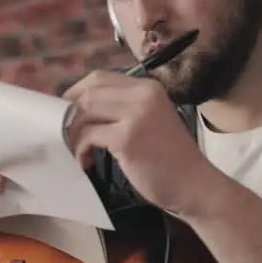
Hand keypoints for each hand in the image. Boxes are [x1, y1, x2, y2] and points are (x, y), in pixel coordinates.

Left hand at [63, 70, 217, 216]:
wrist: (194, 185)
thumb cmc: (170, 159)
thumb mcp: (150, 120)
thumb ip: (123, 108)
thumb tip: (80, 107)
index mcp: (148, 87)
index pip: (99, 77)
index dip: (76, 93)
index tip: (68, 112)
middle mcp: (143, 95)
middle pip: (88, 92)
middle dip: (70, 113)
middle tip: (68, 134)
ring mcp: (136, 115)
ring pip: (85, 111)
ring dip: (73, 133)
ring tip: (78, 151)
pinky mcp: (127, 138)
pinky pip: (89, 135)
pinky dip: (80, 149)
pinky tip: (86, 162)